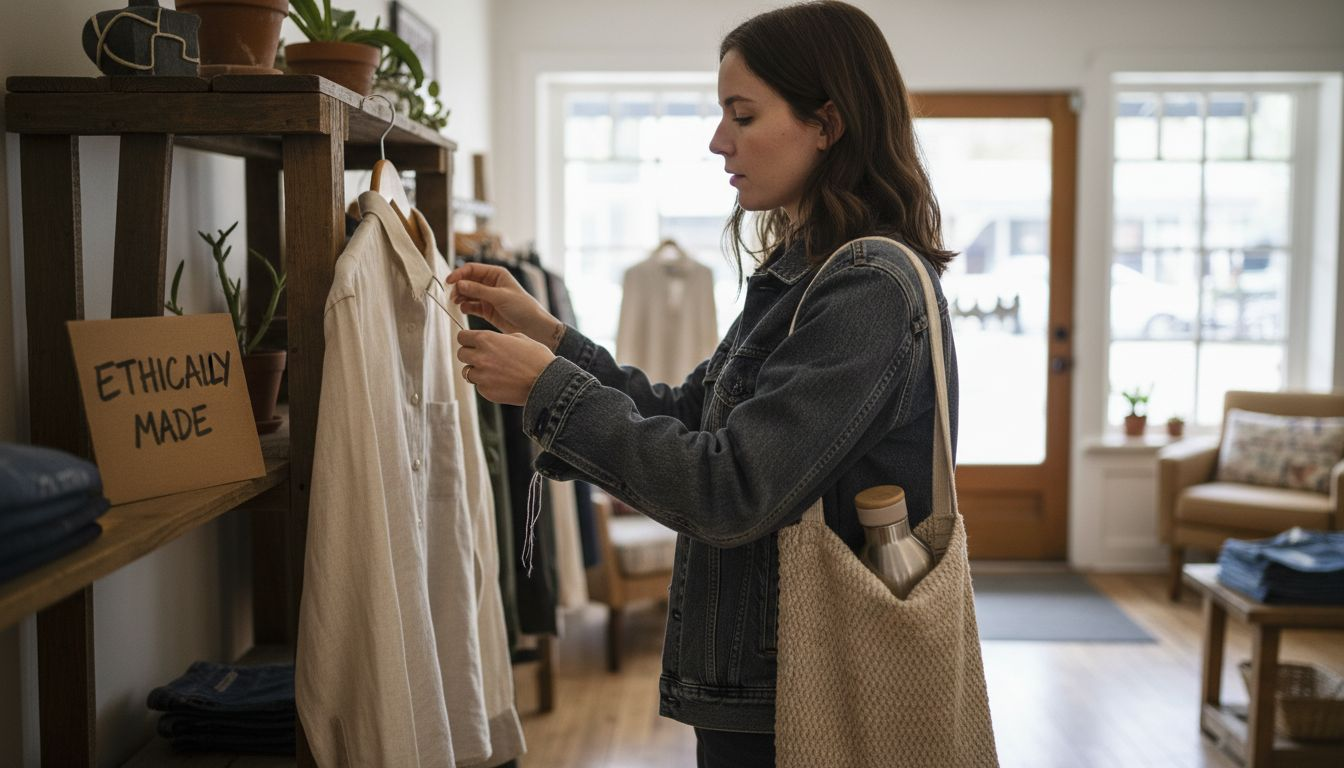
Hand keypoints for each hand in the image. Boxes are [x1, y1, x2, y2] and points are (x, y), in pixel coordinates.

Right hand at [445, 263, 564, 348]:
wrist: (532, 326)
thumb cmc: (523, 307)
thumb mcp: (500, 296)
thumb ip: (478, 290)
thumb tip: (459, 284)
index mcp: (496, 274)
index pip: (472, 269)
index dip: (459, 273)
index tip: (449, 281)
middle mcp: (490, 284)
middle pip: (467, 281)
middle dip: (459, 287)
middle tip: (453, 296)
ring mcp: (487, 297)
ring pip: (468, 293)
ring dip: (460, 297)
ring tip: (457, 303)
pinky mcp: (486, 310)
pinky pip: (471, 306)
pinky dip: (466, 307)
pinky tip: (465, 309)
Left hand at [456, 329, 555, 405]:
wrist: (546, 382)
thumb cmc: (536, 358)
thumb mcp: (519, 338)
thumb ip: (498, 338)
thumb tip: (488, 341)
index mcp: (487, 340)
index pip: (462, 337)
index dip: (467, 339)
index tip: (472, 343)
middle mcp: (480, 357)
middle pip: (461, 354)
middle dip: (470, 355)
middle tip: (484, 357)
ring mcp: (482, 376)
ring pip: (468, 372)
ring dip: (477, 371)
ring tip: (495, 371)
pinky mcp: (486, 392)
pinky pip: (479, 386)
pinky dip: (487, 384)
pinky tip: (502, 382)